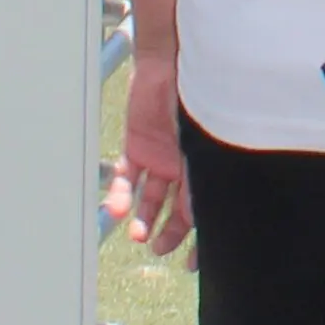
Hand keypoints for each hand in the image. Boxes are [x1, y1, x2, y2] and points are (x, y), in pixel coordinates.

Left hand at [105, 39, 192, 261]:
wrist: (174, 61)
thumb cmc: (202, 95)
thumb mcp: (207, 144)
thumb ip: (202, 179)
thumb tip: (201, 217)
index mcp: (206, 164)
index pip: (204, 208)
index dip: (200, 237)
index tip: (194, 262)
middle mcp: (184, 164)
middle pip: (176, 208)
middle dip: (168, 233)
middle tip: (158, 249)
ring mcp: (160, 156)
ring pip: (150, 197)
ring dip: (143, 218)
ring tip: (137, 234)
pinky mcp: (137, 146)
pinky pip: (126, 177)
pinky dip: (119, 195)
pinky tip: (116, 209)